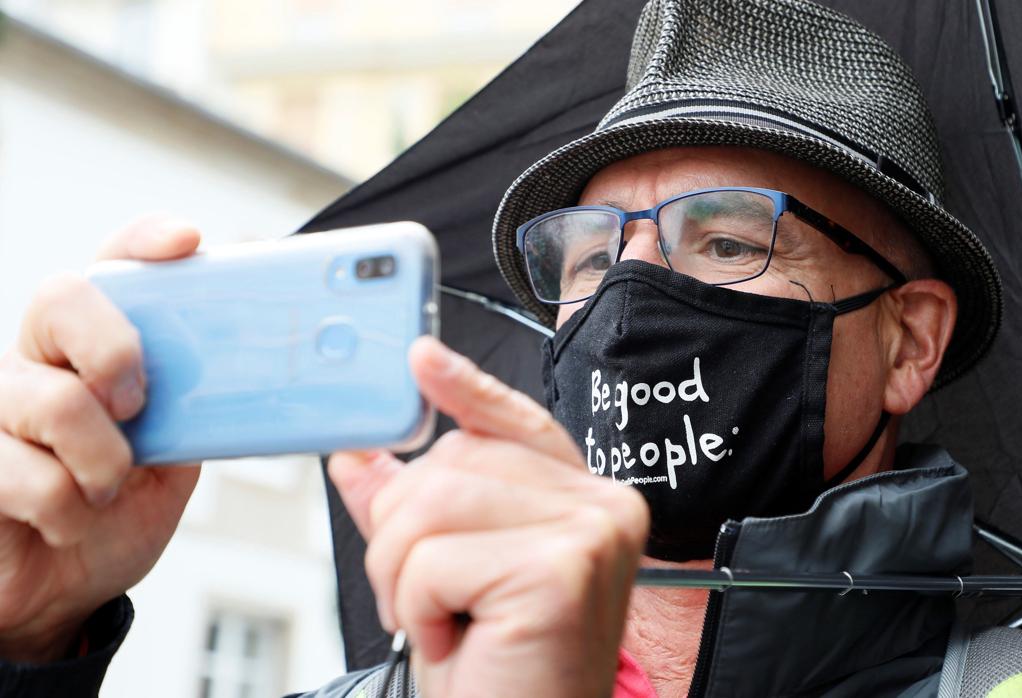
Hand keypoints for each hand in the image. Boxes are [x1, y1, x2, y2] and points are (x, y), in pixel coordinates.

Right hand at [0, 216, 202, 661]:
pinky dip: (68, 510)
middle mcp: (41, 356)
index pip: (113, 264)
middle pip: (62, 297)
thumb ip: (203, 410)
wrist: (69, 586)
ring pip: (53, 400)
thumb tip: (272, 383)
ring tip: (108, 489)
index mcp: (99, 343)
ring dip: (104, 462)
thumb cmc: (123, 510)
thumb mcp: (180, 455)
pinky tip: (69, 519)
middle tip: (138, 406)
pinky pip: (27, 474)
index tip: (187, 242)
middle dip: (116, 350)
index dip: (144, 241)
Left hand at [330, 337, 648, 697]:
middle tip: (423, 598)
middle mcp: (601, 504)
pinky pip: (435, 556)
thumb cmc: (500, 670)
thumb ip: (408, 511)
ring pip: (434, 500)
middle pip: (452, 460)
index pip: (517, 422)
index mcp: (580, 500)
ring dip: (402, 573)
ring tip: (438, 619)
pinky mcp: (563, 567)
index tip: (419, 358)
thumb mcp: (441, 579)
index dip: (465, 390)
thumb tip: (360, 456)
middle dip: (400, 531)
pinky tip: (457, 638)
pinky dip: (419, 605)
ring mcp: (590, 530)